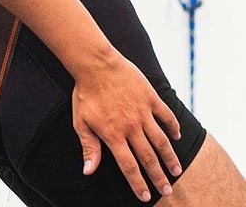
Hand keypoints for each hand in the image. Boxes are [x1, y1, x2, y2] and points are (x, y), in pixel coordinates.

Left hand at [73, 51, 182, 201]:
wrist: (95, 64)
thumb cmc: (85, 93)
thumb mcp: (80, 122)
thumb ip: (89, 147)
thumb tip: (88, 170)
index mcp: (113, 134)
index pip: (129, 166)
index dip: (138, 183)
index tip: (146, 196)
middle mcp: (131, 126)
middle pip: (148, 157)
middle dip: (158, 176)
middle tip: (167, 189)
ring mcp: (143, 112)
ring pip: (161, 140)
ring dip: (170, 157)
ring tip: (176, 170)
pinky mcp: (150, 98)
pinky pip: (167, 116)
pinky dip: (173, 127)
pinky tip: (176, 136)